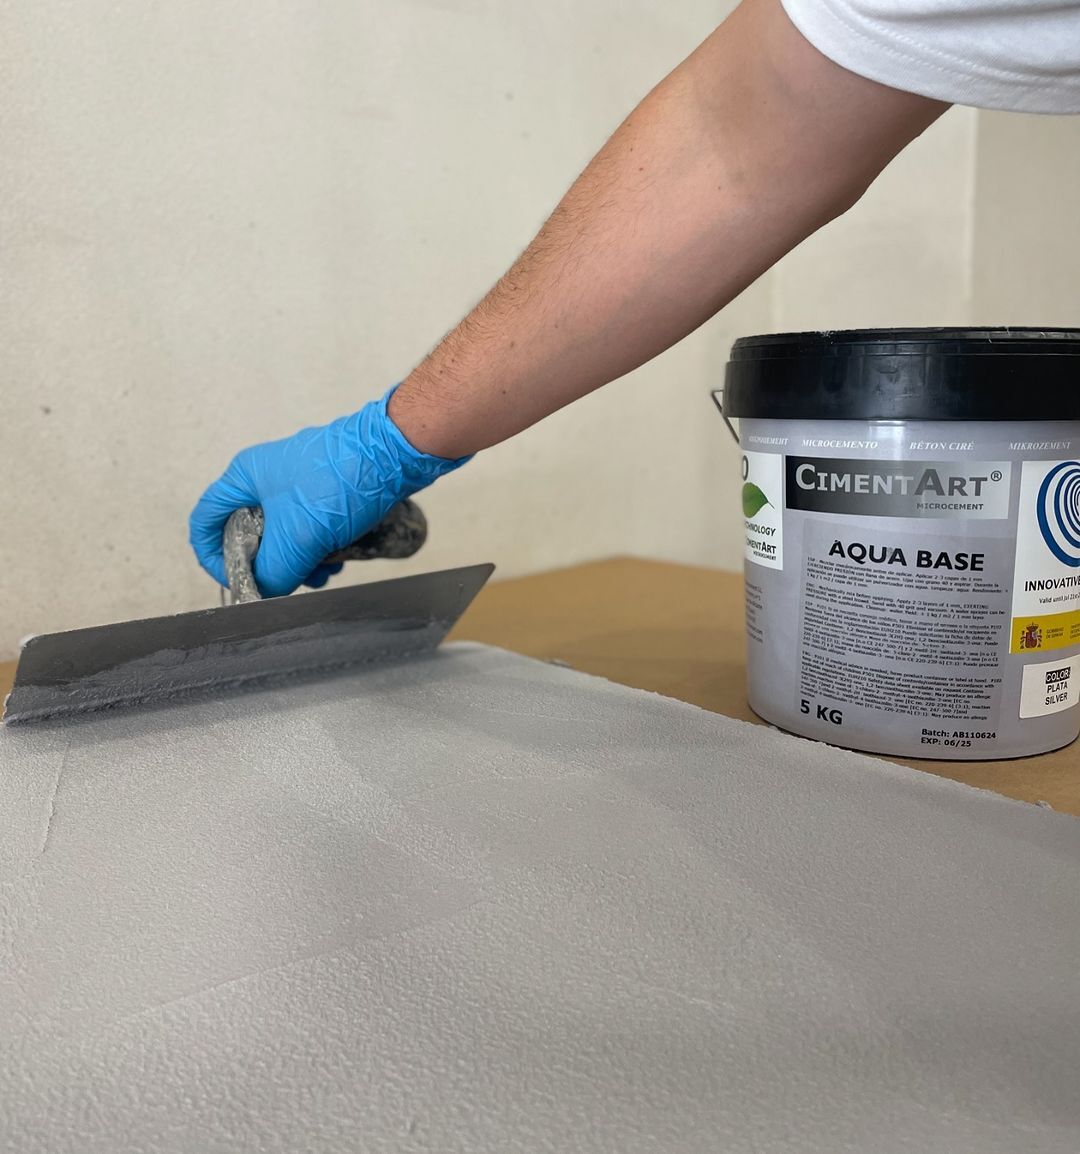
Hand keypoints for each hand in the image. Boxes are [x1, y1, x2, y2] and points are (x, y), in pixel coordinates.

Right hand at [189, 387, 469, 596]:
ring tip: (324, 572)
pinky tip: (341, 559)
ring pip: (284, 533)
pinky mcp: (327, 491)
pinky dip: (321, 548)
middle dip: (268, 564)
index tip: (237, 581)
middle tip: (288, 583)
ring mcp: (299, 482)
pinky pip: (312, 527)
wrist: (397, 450)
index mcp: (245, 477)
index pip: (206, 521)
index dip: (214, 557)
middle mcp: (267, 477)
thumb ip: (274, 570)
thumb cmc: (343, 478)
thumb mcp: (298, 536)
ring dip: (299, 561)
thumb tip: (265, 591)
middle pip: (248, 533)